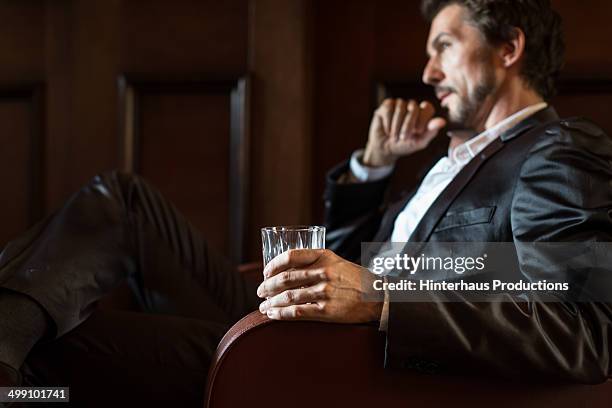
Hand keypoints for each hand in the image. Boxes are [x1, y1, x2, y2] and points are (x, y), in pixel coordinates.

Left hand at [256, 249, 382, 322]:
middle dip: (268, 286)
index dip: (274, 265)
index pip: (291, 256)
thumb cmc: (356, 279)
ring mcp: (326, 292)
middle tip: (260, 292)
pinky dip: (282, 314)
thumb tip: (287, 270)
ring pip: (289, 296)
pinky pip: (298, 312)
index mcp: (324, 256)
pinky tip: (273, 315)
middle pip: (286, 278)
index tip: (265, 272)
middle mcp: (324, 272)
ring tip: (264, 306)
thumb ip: (315, 263)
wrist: (378, 297)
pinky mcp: (327, 311)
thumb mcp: (337, 262)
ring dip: (271, 302)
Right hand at [363, 98, 445, 165]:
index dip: (423, 118)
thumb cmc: (404, 145)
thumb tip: (442, 122)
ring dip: (396, 125)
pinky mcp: (387, 105)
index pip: (428, 107)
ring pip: (400, 107)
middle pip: (414, 107)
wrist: (385, 149)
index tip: (418, 131)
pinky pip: (389, 108)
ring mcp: (399, 104)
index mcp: (423, 114)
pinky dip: (388, 122)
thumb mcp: (419, 142)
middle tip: (403, 137)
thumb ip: (431, 132)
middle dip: (408, 124)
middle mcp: (412, 106)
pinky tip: (387, 130)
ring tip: (394, 136)